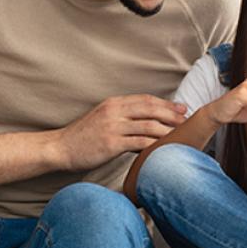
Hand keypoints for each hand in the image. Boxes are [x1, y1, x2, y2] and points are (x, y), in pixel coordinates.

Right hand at [57, 94, 186, 171]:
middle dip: (171, 113)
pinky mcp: (110, 143)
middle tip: (187, 119)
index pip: (145, 99)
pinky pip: (138, 142)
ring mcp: (112, 126)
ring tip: (181, 135)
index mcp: (113, 103)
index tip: (181, 108)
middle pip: (150, 108)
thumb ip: (122, 117)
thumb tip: (146, 123)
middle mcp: (114, 111)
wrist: (60, 148)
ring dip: (167, 130)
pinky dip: (154, 144)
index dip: (165, 103)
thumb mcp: (102, 119)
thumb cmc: (82, 137)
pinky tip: (165, 148)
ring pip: (147, 125)